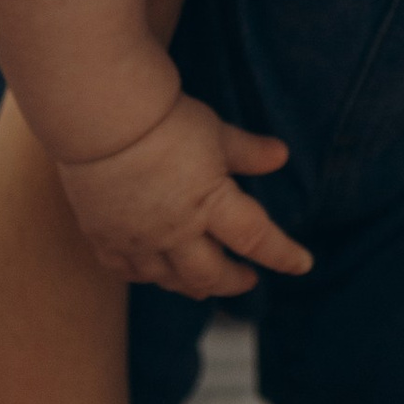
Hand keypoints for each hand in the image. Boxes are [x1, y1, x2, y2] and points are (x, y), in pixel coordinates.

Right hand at [58, 89, 312, 294]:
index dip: (283, 255)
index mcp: (211, 206)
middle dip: (233, 281)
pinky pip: (128, 271)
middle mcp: (177, 234)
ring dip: (192, 284)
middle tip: (247, 279)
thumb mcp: (214, 132)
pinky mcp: (104, 237)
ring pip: (170, 280)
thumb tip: (281, 155)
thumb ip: (247, 152)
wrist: (100, 119)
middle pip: (211, 275)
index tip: (303, 264)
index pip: (258, 240)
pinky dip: (146, 275)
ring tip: (203, 283)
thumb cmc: (163, 119)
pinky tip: (153, 270)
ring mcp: (138, 241)